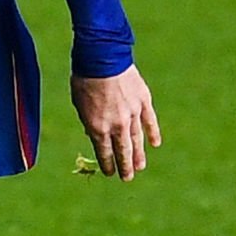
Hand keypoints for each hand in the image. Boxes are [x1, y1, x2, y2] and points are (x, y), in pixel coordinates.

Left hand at [71, 65, 160, 181]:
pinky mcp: (143, 101)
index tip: (110, 173)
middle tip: (127, 178)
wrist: (102, 58)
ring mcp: (133, 114)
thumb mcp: (79, 105)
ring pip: (138, 140)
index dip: (108, 165)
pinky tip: (155, 144)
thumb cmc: (84, 79)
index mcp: (98, 128)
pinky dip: (153, 133)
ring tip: (140, 166)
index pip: (104, 153)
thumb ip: (89, 121)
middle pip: (123, 151)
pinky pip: (150, 121)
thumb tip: (94, 133)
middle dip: (125, 166)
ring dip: (139, 155)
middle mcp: (117, 125)